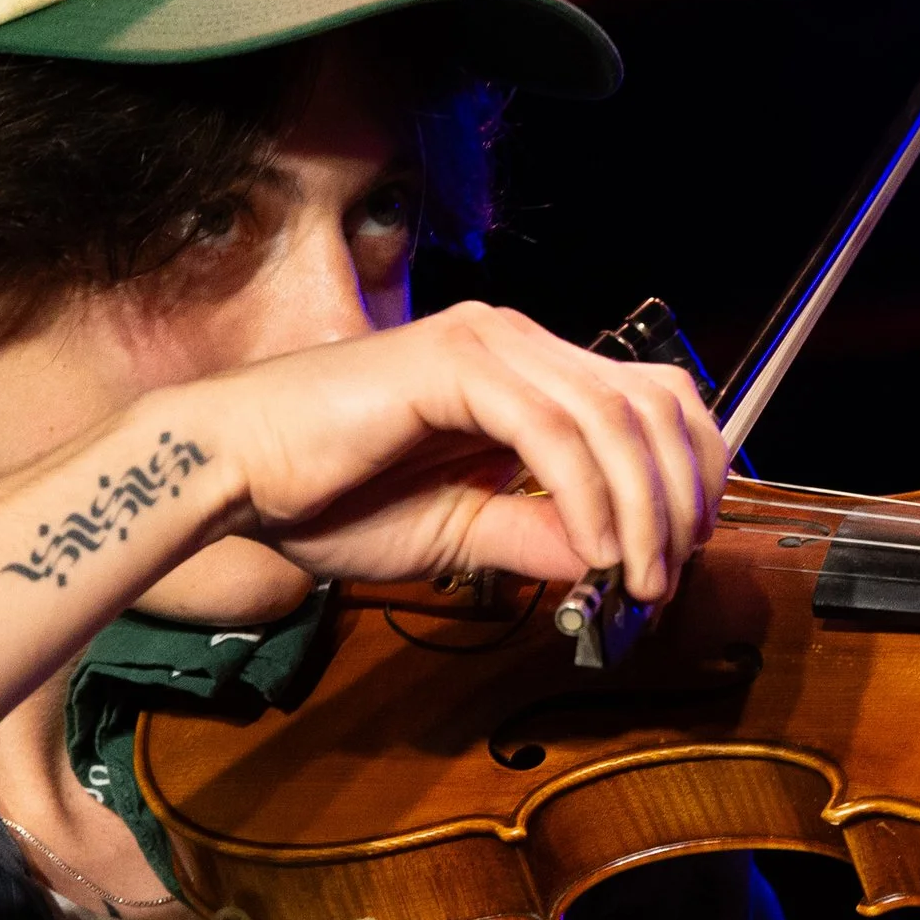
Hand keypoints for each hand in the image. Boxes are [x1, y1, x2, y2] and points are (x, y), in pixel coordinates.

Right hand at [195, 302, 728, 598]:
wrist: (231, 474)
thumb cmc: (326, 499)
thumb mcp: (461, 532)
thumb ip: (540, 534)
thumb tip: (616, 560)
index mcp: (524, 371)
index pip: (649, 398)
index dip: (688, 470)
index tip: (685, 548)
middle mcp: (515, 341)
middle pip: (651, 401)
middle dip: (680, 494)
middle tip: (668, 574)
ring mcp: (487, 343)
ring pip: (613, 418)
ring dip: (642, 509)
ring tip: (637, 578)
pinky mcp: (453, 364)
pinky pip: (552, 432)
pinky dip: (587, 494)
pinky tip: (591, 550)